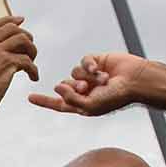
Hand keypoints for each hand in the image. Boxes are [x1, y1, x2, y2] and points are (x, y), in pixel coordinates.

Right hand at [0, 16, 38, 118]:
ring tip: (32, 60)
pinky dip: (34, 69)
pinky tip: (33, 76)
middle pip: (10, 28)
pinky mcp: (7, 63)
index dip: (7, 20)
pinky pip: (28, 61)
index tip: (18, 21)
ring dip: (31, 49)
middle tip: (29, 44)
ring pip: (22, 39)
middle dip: (24, 34)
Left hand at [28, 51, 152, 116]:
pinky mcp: (95, 61)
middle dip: (74, 87)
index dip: (45, 101)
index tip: (30, 97)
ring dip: (87, 77)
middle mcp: (84, 90)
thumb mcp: (90, 105)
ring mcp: (89, 76)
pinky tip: (98, 68)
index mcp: (82, 104)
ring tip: (102, 80)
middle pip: (64, 85)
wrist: (135, 81)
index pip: (59, 103)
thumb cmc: (115, 97)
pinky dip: (89, 65)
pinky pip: (83, 61)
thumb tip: (56, 87)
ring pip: (73, 73)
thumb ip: (71, 99)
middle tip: (87, 88)